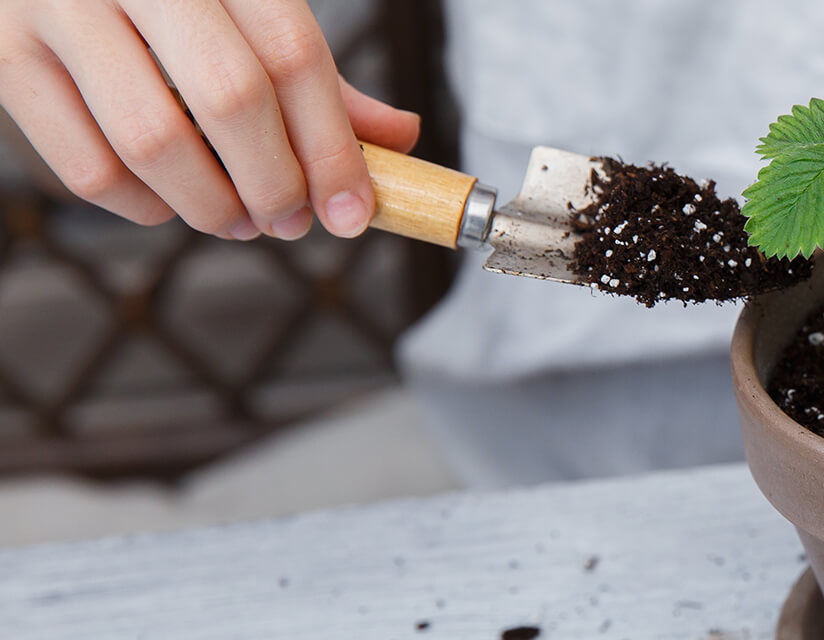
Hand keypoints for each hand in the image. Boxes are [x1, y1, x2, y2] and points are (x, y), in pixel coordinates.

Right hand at [0, 0, 419, 239]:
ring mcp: (58, 10)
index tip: (353, 210)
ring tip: (238, 219)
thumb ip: (313, 75)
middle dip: (275, 182)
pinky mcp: (5, 56)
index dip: (332, 146)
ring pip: (152, 140)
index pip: (292, 55)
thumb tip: (397, 140)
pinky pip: (84, 166)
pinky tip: (169, 202)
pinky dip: (141, 206)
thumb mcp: (246, 7)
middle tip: (292, 219)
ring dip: (211, 206)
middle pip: (230, 97)